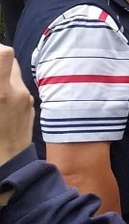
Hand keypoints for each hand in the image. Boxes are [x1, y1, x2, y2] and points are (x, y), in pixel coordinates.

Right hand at [0, 45, 33, 165]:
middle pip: (9, 59)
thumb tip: (0, 62)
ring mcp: (26, 100)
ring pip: (14, 73)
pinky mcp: (30, 108)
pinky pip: (18, 88)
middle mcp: (18, 92)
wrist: (7, 169)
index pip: (4, 54)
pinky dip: (6, 87)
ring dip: (1, 74)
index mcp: (1, 94)